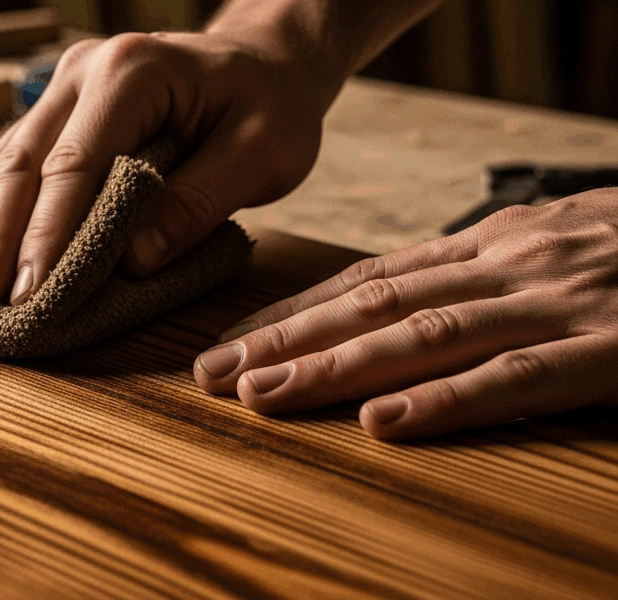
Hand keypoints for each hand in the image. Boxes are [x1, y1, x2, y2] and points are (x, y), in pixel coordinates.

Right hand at [0, 29, 344, 314]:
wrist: (263, 62)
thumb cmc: (270, 105)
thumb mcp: (262, 153)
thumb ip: (197, 202)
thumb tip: (130, 262)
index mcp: (132, 72)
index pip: (75, 163)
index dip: (46, 234)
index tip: (26, 295)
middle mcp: (82, 73)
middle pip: (21, 164)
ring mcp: (63, 89)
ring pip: (1, 165)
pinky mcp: (58, 113)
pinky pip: (10, 165)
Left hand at [194, 190, 617, 438]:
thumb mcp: (549, 244)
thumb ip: (477, 272)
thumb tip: (401, 302)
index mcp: (492, 243)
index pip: (371, 278)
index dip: (297, 311)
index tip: (236, 340)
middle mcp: (508, 266)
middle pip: (374, 306)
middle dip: (286, 341)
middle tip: (214, 374)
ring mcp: (557, 304)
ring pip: (424, 336)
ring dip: (334, 368)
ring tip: (263, 394)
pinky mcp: (612, 349)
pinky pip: (518, 378)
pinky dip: (447, 402)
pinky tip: (383, 424)